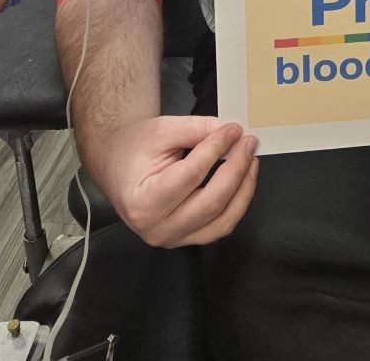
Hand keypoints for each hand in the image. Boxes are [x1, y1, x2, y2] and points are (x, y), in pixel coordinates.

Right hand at [87, 115, 258, 246]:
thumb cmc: (134, 148)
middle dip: (237, 169)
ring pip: (222, 220)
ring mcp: (173, 239)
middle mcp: (157, 228)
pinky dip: (237, 203)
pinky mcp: (187, 239)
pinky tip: (243, 179)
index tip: (234, 130)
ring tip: (251, 159)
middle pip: (211, 202)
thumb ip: (196, 129)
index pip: (189, 176)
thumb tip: (231, 133)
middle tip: (249, 142)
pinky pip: (220, 226)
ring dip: (243, 188)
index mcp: (143, 202)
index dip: (215, 150)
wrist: (118, 166)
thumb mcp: (161, 130)